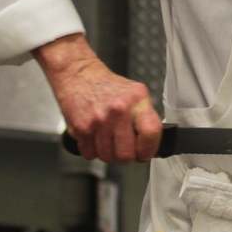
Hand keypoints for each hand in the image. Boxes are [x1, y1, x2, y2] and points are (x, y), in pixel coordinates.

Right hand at [32, 33, 162, 162]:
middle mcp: (119, 110)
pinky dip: (92, 150)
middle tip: (122, 148)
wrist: (78, 74)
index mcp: (137, 101)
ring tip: (106, 138)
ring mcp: (99, 121)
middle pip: (126, 155)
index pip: (151, 133)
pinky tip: (94, 137)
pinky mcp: (81, 128)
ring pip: (107, 157)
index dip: (149, 150)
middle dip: (125, 156)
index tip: (145, 153)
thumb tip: (153, 148)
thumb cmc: (107, 86)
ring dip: (107, 153)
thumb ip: (145, 119)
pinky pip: (90, 154)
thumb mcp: (134, 94)